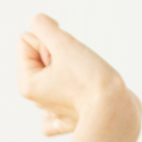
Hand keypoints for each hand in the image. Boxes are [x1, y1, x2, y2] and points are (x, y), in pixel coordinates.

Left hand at [17, 14, 138, 137]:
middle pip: (41, 54)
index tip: (65, 56)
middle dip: (60, 53)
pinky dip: (71, 92)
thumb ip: (44, 26)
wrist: (115, 115)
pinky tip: (81, 99)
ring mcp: (52, 110)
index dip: (48, 40)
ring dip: (71, 66)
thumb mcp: (63, 44)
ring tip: (85, 82)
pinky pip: (63, 95)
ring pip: (57, 68)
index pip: (26, 40)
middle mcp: (36, 98)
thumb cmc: (90, 80)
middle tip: (77, 69)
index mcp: (27, 83)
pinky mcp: (69, 117)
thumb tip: (38, 23)